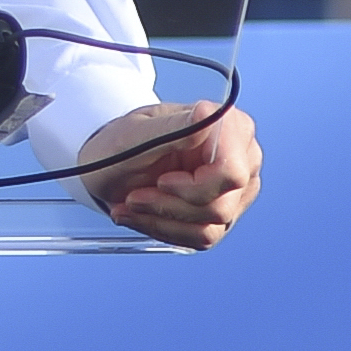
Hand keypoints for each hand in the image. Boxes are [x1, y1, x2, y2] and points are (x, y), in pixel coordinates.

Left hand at [79, 101, 261, 250]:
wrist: (108, 168)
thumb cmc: (120, 145)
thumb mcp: (135, 134)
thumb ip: (174, 127)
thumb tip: (206, 112)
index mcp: (228, 126)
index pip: (231, 173)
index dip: (193, 186)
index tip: (160, 181)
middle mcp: (242, 157)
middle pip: (221, 206)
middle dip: (169, 206)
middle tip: (135, 196)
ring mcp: (237, 189)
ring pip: (211, 226)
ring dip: (161, 219)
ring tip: (133, 203)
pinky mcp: (224, 215)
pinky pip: (202, 237)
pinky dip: (164, 228)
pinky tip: (143, 214)